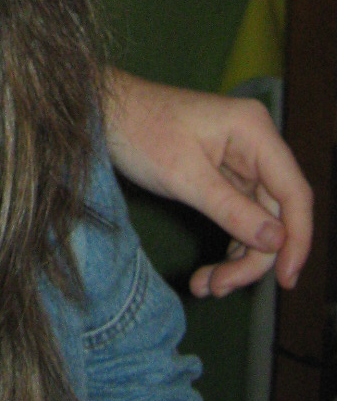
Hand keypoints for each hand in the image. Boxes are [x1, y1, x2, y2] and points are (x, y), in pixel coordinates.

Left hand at [103, 69, 312, 297]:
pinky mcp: (224, 174)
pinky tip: (209, 274)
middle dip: (254, 256)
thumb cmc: (139, 132)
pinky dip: (228, 245)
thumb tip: (278, 242)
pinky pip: (240, 217)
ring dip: (239, 258)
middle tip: (221, 287)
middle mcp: (256, 144)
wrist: (102, 113)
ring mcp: (241, 160)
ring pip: (259, 222)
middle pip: (276, 214)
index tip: (286, 281)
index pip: (295, 193)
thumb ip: (232, 210)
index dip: (298, 240)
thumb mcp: (184, 176)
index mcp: (254, 131)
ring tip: (207, 286)